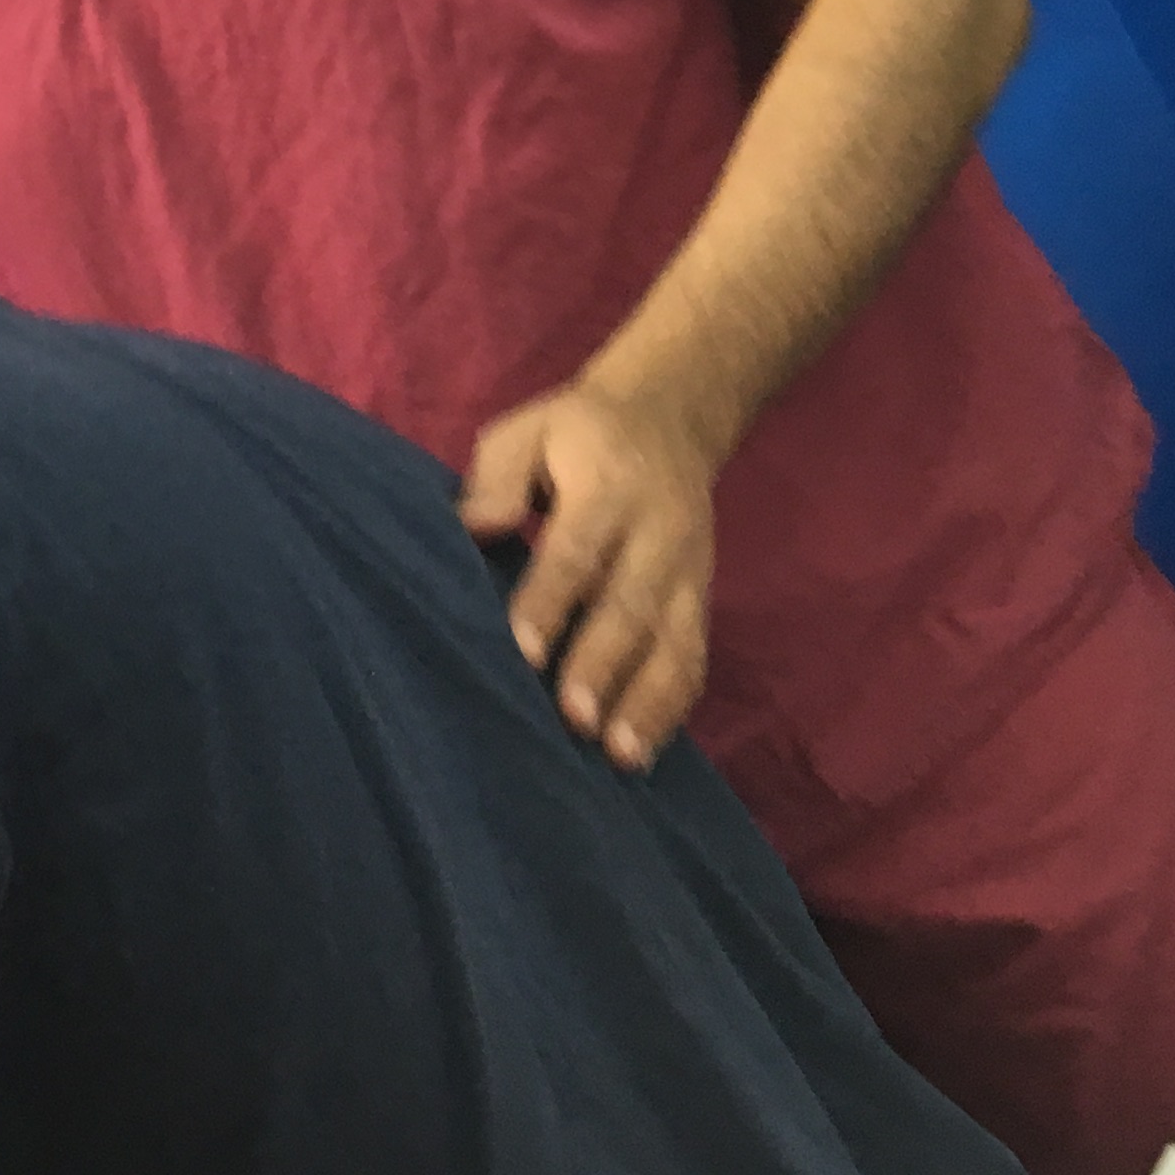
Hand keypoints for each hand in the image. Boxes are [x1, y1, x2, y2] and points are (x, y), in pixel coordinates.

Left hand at [458, 379, 723, 771]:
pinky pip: (694, 660)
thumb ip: (496, 477)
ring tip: (618, 757)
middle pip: (631, 606)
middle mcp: (660, 535)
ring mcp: (689, 573)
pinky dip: (672, 710)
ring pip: (675, 643)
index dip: (550, 600)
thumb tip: (473, 527)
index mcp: (609, 486)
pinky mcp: (702, 602)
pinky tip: (642, 755)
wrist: (672, 418)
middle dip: (602, 666)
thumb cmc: (574, 436)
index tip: (522, 650)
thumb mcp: (527, 431)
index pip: (577, 549)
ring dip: (647, 703)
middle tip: (572, 719)